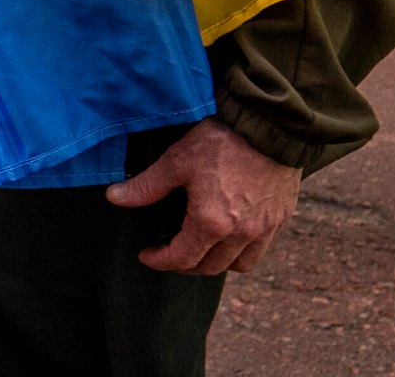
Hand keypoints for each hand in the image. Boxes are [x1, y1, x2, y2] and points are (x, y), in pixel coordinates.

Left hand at [106, 117, 299, 275]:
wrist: (269, 126)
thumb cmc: (222, 142)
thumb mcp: (176, 161)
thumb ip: (146, 186)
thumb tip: (114, 197)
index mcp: (211, 223)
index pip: (182, 258)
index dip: (160, 261)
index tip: (147, 256)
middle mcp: (241, 234)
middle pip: (210, 268)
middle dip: (185, 266)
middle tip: (168, 253)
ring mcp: (264, 228)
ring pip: (239, 265)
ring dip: (216, 264)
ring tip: (199, 249)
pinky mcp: (280, 218)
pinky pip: (260, 250)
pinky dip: (241, 252)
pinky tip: (229, 236)